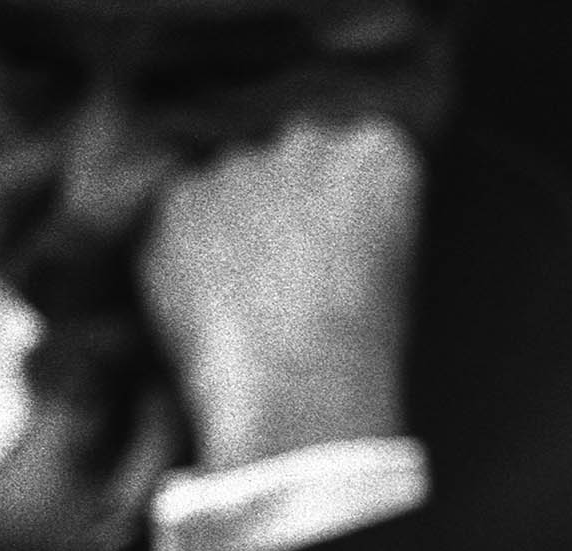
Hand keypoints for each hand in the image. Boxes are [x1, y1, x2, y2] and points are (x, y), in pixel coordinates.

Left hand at [139, 114, 423, 467]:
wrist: (295, 389)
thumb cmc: (359, 351)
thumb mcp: (391, 274)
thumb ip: (356, 223)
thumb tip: (314, 228)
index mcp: (380, 154)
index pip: (360, 159)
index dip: (347, 215)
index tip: (343, 258)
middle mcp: (308, 141)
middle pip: (294, 160)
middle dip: (289, 206)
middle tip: (292, 281)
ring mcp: (238, 165)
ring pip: (235, 186)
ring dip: (237, 227)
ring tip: (253, 305)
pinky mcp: (180, 199)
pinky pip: (185, 217)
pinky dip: (192, 255)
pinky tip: (217, 310)